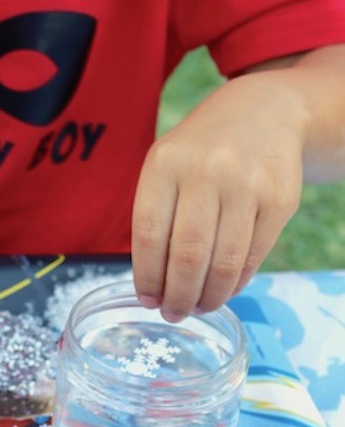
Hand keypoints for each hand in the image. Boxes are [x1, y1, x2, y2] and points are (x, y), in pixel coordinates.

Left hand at [131, 71, 305, 319]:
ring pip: (223, 263)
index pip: (148, 236)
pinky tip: (222, 289)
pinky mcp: (279, 201)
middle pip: (187, 256)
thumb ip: (156, 218)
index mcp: (166, 164)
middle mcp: (206, 171)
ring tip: (198, 306)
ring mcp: (246, 185)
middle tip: (174, 313)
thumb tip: (153, 288)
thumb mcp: (166, 167)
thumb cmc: (200, 153)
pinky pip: (252, 257)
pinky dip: (234, 283)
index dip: (147, 277)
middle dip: (178, 296)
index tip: (148, 300)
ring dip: (208, 297)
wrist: (262, 112)